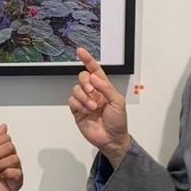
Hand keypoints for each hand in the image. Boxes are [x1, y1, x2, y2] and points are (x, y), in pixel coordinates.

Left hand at [0, 124, 22, 190]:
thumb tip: (3, 127)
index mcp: (0, 151)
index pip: (6, 138)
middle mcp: (8, 159)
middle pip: (10, 146)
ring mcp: (13, 169)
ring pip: (14, 158)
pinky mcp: (17, 180)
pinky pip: (17, 171)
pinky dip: (6, 174)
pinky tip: (1, 177)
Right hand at [68, 47, 131, 166]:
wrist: (112, 139)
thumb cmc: (118, 121)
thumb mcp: (117, 102)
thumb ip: (106, 88)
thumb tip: (94, 77)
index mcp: (104, 87)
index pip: (94, 70)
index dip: (87, 60)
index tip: (80, 51)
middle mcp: (93, 92)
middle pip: (82, 77)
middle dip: (86, 82)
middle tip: (92, 92)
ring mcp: (85, 101)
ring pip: (76, 89)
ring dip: (84, 97)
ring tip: (93, 107)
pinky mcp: (77, 111)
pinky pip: (72, 101)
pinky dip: (79, 105)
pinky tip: (87, 111)